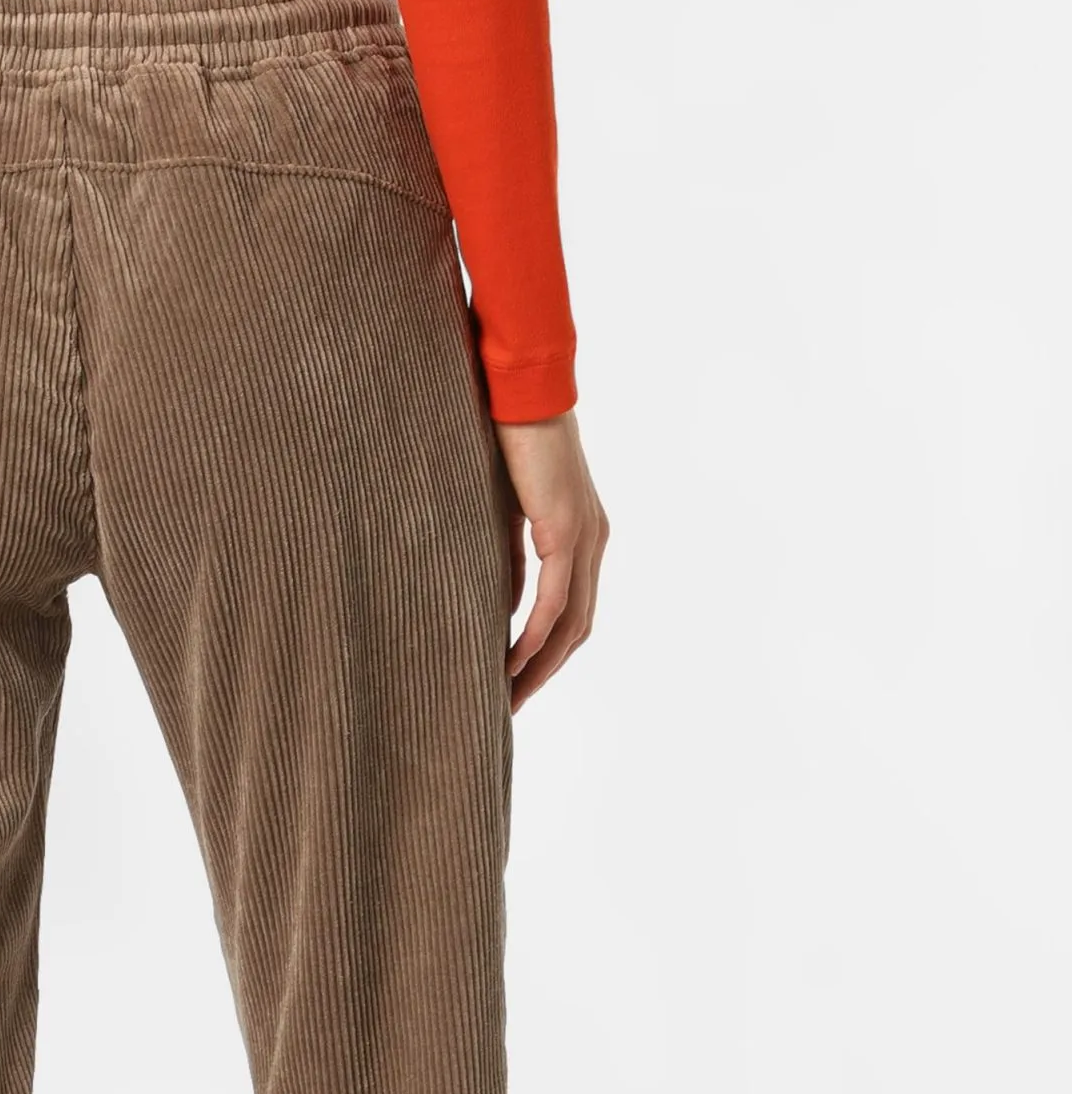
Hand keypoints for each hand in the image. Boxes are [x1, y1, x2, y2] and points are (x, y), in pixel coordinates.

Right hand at [495, 413, 609, 711]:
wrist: (518, 388)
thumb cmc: (505, 437)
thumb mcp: (504, 509)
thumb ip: (511, 553)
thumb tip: (500, 601)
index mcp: (582, 534)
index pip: (573, 611)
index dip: (547, 653)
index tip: (514, 682)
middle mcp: (593, 539)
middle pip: (578, 628)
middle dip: (544, 672)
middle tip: (510, 705)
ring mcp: (584, 535)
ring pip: (571, 622)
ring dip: (540, 665)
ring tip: (508, 696)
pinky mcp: (566, 528)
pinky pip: (554, 599)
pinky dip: (534, 635)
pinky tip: (510, 660)